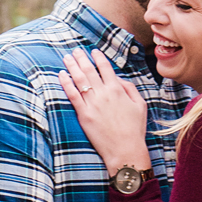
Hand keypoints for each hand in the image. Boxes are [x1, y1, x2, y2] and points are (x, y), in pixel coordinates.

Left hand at [59, 48, 150, 174]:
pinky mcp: (84, 115)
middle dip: (81, 58)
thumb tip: (118, 78)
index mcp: (118, 89)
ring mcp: (92, 104)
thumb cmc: (135, 129)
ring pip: (79, 80)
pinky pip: (72, 95)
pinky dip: (66, 83)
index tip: (93, 51)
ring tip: (67, 58)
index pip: (105, 67)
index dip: (98, 57)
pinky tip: (61, 75)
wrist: (125, 150)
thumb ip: (130, 88)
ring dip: (72, 66)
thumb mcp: (140, 105)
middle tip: (75, 51)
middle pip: (90, 70)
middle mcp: (104, 94)